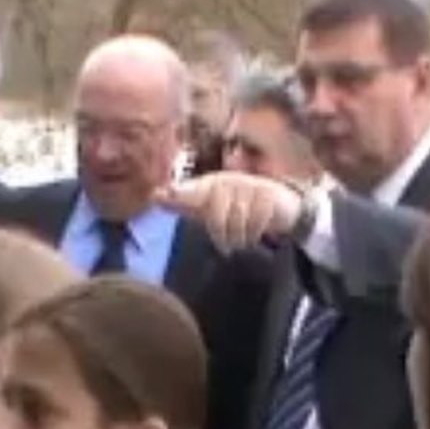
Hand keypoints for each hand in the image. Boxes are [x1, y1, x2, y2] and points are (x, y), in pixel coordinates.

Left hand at [156, 172, 302, 250]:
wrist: (276, 203)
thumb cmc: (234, 205)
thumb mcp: (207, 206)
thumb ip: (181, 202)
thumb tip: (153, 195)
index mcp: (210, 184)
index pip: (192, 189)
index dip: (178, 194)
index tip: (158, 196)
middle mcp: (228, 181)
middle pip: (216, 213)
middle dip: (220, 234)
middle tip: (225, 247)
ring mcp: (249, 185)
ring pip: (237, 220)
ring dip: (239, 237)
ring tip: (241, 240)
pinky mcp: (268, 194)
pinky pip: (257, 221)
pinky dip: (254, 233)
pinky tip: (255, 235)